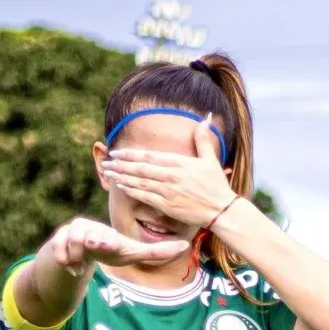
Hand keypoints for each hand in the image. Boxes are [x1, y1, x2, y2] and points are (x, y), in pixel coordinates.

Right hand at [43, 216, 189, 270]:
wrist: (83, 252)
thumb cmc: (112, 250)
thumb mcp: (133, 253)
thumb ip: (157, 251)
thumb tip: (184, 245)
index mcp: (109, 236)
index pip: (108, 240)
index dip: (106, 242)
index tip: (106, 242)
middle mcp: (91, 229)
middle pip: (84, 240)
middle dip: (85, 245)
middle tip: (89, 249)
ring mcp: (73, 232)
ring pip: (71, 246)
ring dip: (75, 258)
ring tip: (81, 263)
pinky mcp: (58, 238)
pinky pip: (58, 251)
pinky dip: (65, 261)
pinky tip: (72, 265)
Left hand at [102, 118, 239, 231]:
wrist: (222, 210)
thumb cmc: (216, 184)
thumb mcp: (210, 159)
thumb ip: (202, 139)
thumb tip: (205, 119)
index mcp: (179, 163)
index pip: (149, 156)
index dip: (130, 154)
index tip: (116, 152)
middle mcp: (171, 176)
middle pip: (140, 169)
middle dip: (120, 165)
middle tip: (106, 162)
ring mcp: (168, 191)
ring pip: (139, 182)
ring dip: (122, 177)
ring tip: (108, 173)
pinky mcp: (168, 205)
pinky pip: (145, 197)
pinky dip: (132, 191)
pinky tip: (121, 187)